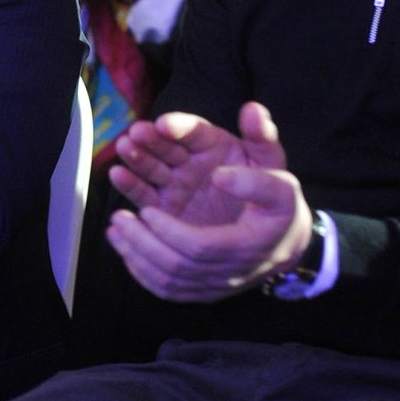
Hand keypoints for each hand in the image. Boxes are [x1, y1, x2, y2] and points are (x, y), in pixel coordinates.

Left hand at [101, 102, 314, 300]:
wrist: (285, 243)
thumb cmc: (278, 203)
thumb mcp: (279, 166)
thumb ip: (264, 140)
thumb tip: (251, 113)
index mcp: (248, 240)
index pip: (201, 247)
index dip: (169, 233)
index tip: (146, 212)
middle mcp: (226, 264)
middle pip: (176, 266)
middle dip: (142, 242)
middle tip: (118, 218)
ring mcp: (210, 277)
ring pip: (166, 279)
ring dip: (134, 254)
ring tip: (114, 227)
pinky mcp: (197, 282)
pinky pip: (164, 287)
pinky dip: (138, 269)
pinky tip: (119, 243)